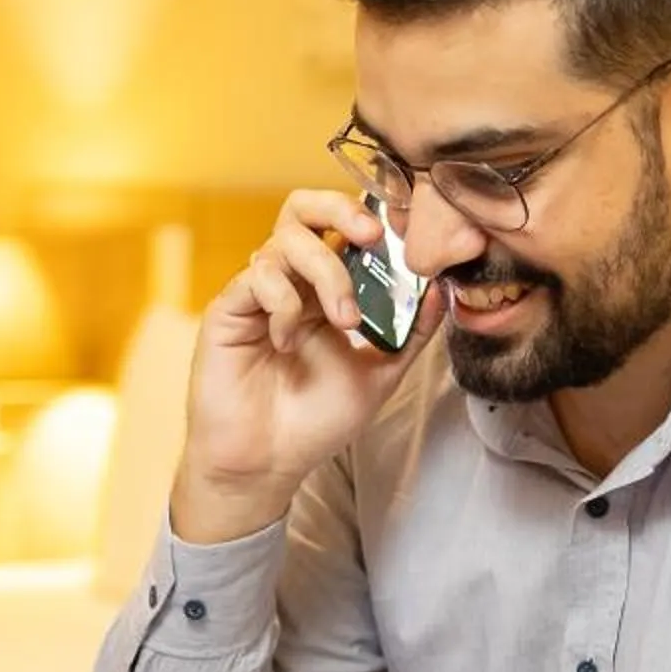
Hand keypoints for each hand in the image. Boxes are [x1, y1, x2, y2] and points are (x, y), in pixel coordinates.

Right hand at [171, 192, 441, 543]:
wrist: (267, 464)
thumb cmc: (316, 421)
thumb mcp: (380, 373)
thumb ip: (410, 331)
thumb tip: (441, 286)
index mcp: (324, 289)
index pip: (341, 227)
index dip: (371, 216)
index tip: (407, 231)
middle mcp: (290, 282)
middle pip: (302, 207)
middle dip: (340, 208)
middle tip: (373, 236)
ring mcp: (257, 293)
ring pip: (287, 241)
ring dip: (328, 274)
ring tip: (345, 321)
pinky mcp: (229, 309)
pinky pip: (259, 276)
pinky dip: (285, 303)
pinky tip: (289, 342)